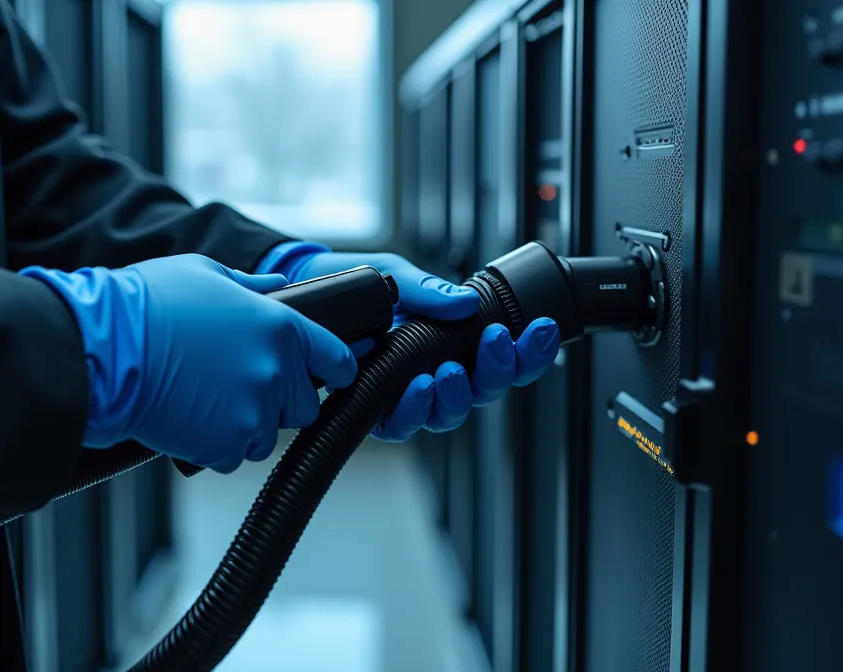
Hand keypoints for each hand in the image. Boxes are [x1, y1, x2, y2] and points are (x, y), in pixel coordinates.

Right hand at [22, 255, 356, 472]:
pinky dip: (214, 445)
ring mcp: (253, 414)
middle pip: (304, 406)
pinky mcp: (225, 446)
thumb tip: (275, 285)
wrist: (104, 352)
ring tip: (202, 400)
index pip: (337, 359)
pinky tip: (188, 419)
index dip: (337, 367)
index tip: (333, 373)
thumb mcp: (205, 274)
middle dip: (279, 400)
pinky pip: (233, 455)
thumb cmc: (148, 306)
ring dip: (244, 425)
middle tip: (236, 386)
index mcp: (280, 328)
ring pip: (267, 435)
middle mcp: (275, 373)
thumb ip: (251, 286)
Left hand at [282, 252, 560, 441]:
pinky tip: (418, 386)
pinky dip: (414, 406)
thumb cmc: (354, 284)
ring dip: (457, 393)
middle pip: (485, 390)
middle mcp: (437, 374)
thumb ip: (429, 290)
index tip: (539, 330)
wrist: (304, 287)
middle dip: (498, 370)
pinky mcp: (377, 409)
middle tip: (497, 343)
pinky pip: (404, 422)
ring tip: (448, 371)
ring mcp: (408, 395)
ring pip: (450, 413)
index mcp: (452, 342)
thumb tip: (465, 303)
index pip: (503, 356)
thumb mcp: (398, 276)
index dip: (528, 351)